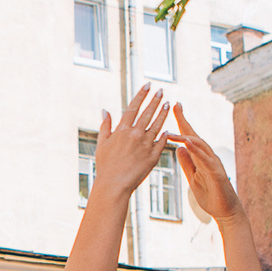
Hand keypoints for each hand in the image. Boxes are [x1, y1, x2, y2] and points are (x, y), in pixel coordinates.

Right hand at [89, 84, 171, 200]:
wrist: (114, 185)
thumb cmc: (105, 165)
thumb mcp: (102, 144)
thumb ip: (105, 126)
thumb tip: (105, 110)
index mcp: (122, 130)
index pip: (133, 107)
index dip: (141, 95)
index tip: (148, 85)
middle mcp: (135, 135)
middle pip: (147, 113)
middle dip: (155, 100)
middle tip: (161, 91)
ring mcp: (145, 145)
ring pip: (157, 125)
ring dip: (163, 113)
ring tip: (168, 104)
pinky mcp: (153, 156)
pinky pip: (161, 142)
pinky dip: (165, 135)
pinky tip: (169, 128)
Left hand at [166, 107, 242, 221]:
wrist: (226, 212)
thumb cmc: (211, 195)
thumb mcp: (193, 177)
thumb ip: (187, 163)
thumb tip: (179, 148)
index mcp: (200, 158)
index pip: (189, 138)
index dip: (181, 123)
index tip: (174, 108)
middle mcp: (208, 157)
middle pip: (195, 135)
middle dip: (184, 121)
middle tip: (176, 105)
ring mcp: (214, 164)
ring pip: (200, 146)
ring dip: (187, 135)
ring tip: (174, 128)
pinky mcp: (217, 174)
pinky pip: (206, 160)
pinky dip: (197, 151)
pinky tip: (188, 143)